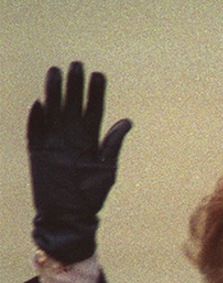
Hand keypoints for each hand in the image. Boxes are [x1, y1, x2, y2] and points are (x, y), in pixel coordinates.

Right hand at [28, 62, 132, 262]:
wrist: (71, 217)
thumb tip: (127, 121)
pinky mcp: (38, 152)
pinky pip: (36, 131)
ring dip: (54, 92)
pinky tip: (41, 103)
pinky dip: (37, 118)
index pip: (93, 111)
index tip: (99, 75)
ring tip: (56, 72)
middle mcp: (71, 138)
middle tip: (78, 65)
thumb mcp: (106, 169)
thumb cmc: (91, 196)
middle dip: (75, 86)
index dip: (96, 93)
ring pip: (54, 111)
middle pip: (73, 105)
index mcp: (90, 141)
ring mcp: (53, 143)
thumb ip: (113, 144)